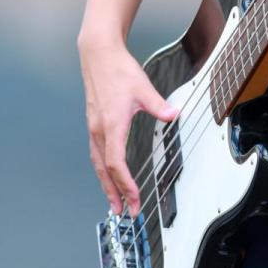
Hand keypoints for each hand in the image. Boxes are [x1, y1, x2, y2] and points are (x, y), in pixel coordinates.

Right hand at [80, 41, 177, 215]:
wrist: (98, 54)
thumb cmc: (118, 70)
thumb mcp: (143, 88)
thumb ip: (159, 106)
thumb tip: (175, 115)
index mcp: (112, 125)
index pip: (117, 164)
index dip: (125, 184)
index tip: (134, 199)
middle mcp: (99, 130)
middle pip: (105, 171)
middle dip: (115, 194)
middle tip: (124, 212)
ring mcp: (94, 127)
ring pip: (98, 164)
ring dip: (106, 185)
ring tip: (113, 202)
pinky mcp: (93, 123)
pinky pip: (96, 153)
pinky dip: (102, 169)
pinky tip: (107, 173)